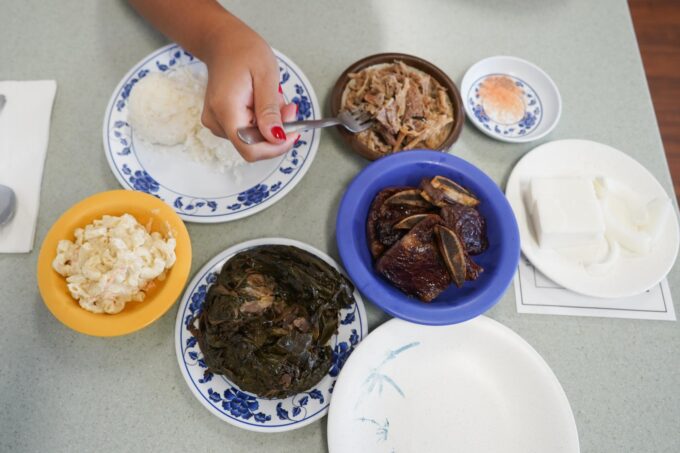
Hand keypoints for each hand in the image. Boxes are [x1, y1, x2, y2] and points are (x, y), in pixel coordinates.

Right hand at [199, 16, 297, 161]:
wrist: (224, 42)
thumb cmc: (244, 52)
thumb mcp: (266, 76)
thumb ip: (270, 110)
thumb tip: (276, 138)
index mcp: (226, 109)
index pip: (250, 149)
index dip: (275, 147)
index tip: (293, 133)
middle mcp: (216, 121)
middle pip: (253, 145)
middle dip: (276, 132)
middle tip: (288, 107)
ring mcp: (216, 123)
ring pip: (252, 140)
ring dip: (270, 125)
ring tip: (273, 99)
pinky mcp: (220, 122)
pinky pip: (247, 132)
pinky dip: (261, 122)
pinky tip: (262, 103)